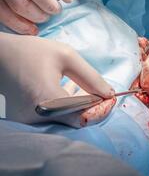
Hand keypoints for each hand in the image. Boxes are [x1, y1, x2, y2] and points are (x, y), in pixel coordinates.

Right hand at [0, 33, 114, 125]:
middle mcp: (37, 117)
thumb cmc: (32, 52)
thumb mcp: (66, 56)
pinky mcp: (25, 123)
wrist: (1, 57)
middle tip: (99, 94)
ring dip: (79, 110)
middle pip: (76, 123)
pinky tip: (66, 93)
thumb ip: (90, 77)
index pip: (85, 117)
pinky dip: (65, 111)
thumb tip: (109, 94)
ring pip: (66, 123)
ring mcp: (29, 123)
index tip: (110, 97)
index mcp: (48, 99)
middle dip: (92, 109)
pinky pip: (53, 121)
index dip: (102, 109)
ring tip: (80, 89)